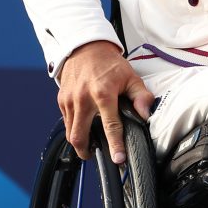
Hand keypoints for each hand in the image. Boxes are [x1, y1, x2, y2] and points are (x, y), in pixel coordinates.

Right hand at [57, 40, 154, 163]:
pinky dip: (74, 129)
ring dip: (79, 142)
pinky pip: (66, 122)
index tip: (118, 159)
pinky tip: (83, 130)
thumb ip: (141, 97)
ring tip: (90, 146)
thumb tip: (146, 115)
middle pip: (80, 135)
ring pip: (70, 131)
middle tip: (96, 156)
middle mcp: (82, 99)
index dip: (115, 145)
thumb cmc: (110, 64)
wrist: (85, 48)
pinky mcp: (61, 100)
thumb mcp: (131, 77)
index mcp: (103, 93)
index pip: (110, 126)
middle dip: (87, 151)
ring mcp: (69, 100)